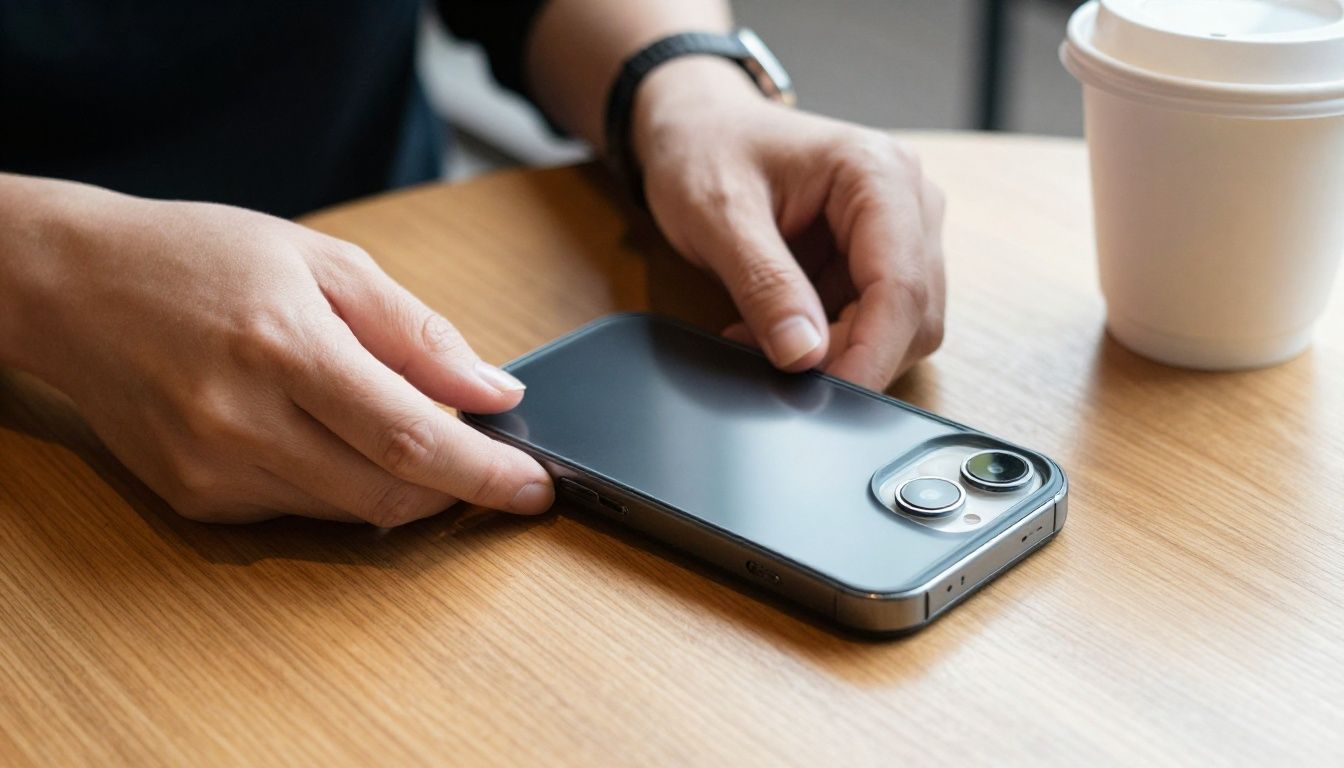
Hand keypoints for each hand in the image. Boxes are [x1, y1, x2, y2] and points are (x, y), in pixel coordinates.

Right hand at [6, 180, 553, 523]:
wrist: (74, 286)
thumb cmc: (202, 259)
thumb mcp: (324, 263)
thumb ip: (417, 333)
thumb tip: (495, 391)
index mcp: (285, 347)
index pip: (412, 439)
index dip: (486, 474)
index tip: (537, 488)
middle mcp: (243, 421)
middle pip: (388, 495)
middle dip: (456, 490)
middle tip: (488, 463)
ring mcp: (213, 470)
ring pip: (350, 512)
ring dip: (401, 487)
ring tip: (395, 427)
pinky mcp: (195, 499)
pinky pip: (300, 512)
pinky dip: (340, 485)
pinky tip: (324, 435)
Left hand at [632, 59, 945, 390]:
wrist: (697, 127)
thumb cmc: (705, 149)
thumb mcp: (718, 216)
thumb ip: (763, 285)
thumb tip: (804, 355)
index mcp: (878, 172)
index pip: (900, 285)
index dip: (870, 353)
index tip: (829, 397)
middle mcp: (908, 199)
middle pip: (911, 314)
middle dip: (850, 355)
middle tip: (775, 365)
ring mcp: (902, 230)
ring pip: (901, 327)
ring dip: (838, 351)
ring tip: (763, 336)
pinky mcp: (881, 258)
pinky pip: (875, 323)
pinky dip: (830, 342)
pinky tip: (779, 329)